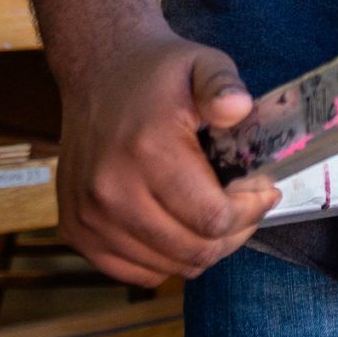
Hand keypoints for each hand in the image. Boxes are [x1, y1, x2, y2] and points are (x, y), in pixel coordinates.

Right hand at [53, 32, 281, 284]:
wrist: (97, 73)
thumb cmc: (157, 74)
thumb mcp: (202, 64)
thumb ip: (224, 84)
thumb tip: (238, 108)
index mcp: (147, 150)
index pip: (212, 218)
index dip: (249, 211)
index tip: (262, 191)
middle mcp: (110, 190)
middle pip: (193, 250)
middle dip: (232, 233)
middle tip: (243, 207)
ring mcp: (88, 215)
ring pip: (167, 266)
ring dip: (199, 248)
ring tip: (210, 213)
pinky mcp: (75, 230)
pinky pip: (135, 272)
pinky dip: (164, 258)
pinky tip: (176, 225)